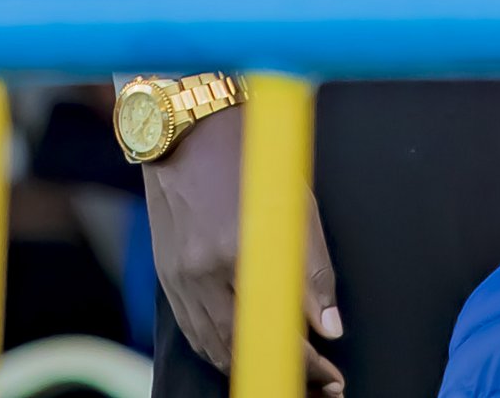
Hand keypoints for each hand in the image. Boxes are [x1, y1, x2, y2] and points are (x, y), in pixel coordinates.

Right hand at [142, 107, 343, 393]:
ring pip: (215, 349)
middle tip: (319, 384)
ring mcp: (179, 277)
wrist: (187, 126)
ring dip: (253, 366)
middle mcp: (203, 270)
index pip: (279, 329)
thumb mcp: (295, 203)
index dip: (310, 362)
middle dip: (287, 371)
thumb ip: (313, 270)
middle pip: (246, 349)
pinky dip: (220, 353)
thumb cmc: (250, 154)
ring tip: (288, 372)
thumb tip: (329, 328)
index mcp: (240, 249)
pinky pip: (193, 333)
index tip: (333, 376)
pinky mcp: (166, 277)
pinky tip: (244, 356)